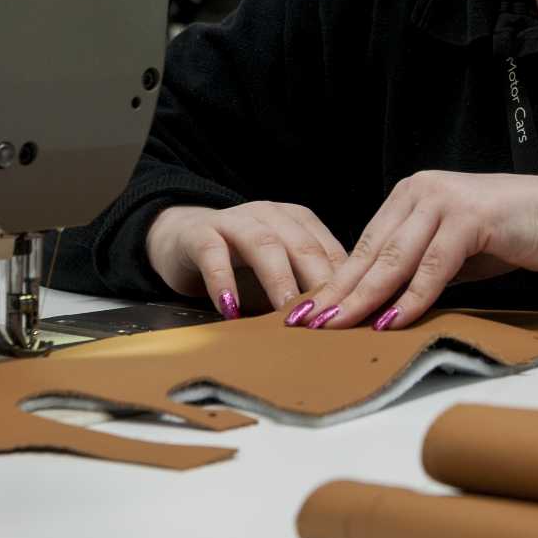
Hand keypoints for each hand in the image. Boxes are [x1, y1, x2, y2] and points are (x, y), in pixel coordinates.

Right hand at [145, 202, 346, 318]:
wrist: (182, 236)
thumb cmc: (240, 260)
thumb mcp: (279, 269)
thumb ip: (306, 287)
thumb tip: (342, 323)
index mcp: (298, 221)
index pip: (329, 250)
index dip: (345, 282)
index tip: (355, 315)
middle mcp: (270, 215)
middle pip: (303, 245)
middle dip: (319, 281)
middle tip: (329, 317)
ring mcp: (235, 221)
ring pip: (263, 245)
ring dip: (279, 280)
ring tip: (288, 313)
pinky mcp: (200, 233)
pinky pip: (213, 254)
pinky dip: (223, 282)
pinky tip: (230, 309)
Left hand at [289, 170, 537, 331]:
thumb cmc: (508, 235)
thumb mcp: (451, 252)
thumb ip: (417, 268)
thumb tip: (381, 305)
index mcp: (410, 195)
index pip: (365, 244)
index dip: (337, 280)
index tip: (311, 311)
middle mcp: (420, 191)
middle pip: (371, 252)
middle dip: (338, 292)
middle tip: (307, 324)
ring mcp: (443, 200)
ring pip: (394, 258)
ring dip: (364, 297)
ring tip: (338, 326)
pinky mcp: (468, 217)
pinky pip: (432, 266)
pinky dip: (412, 297)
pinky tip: (391, 320)